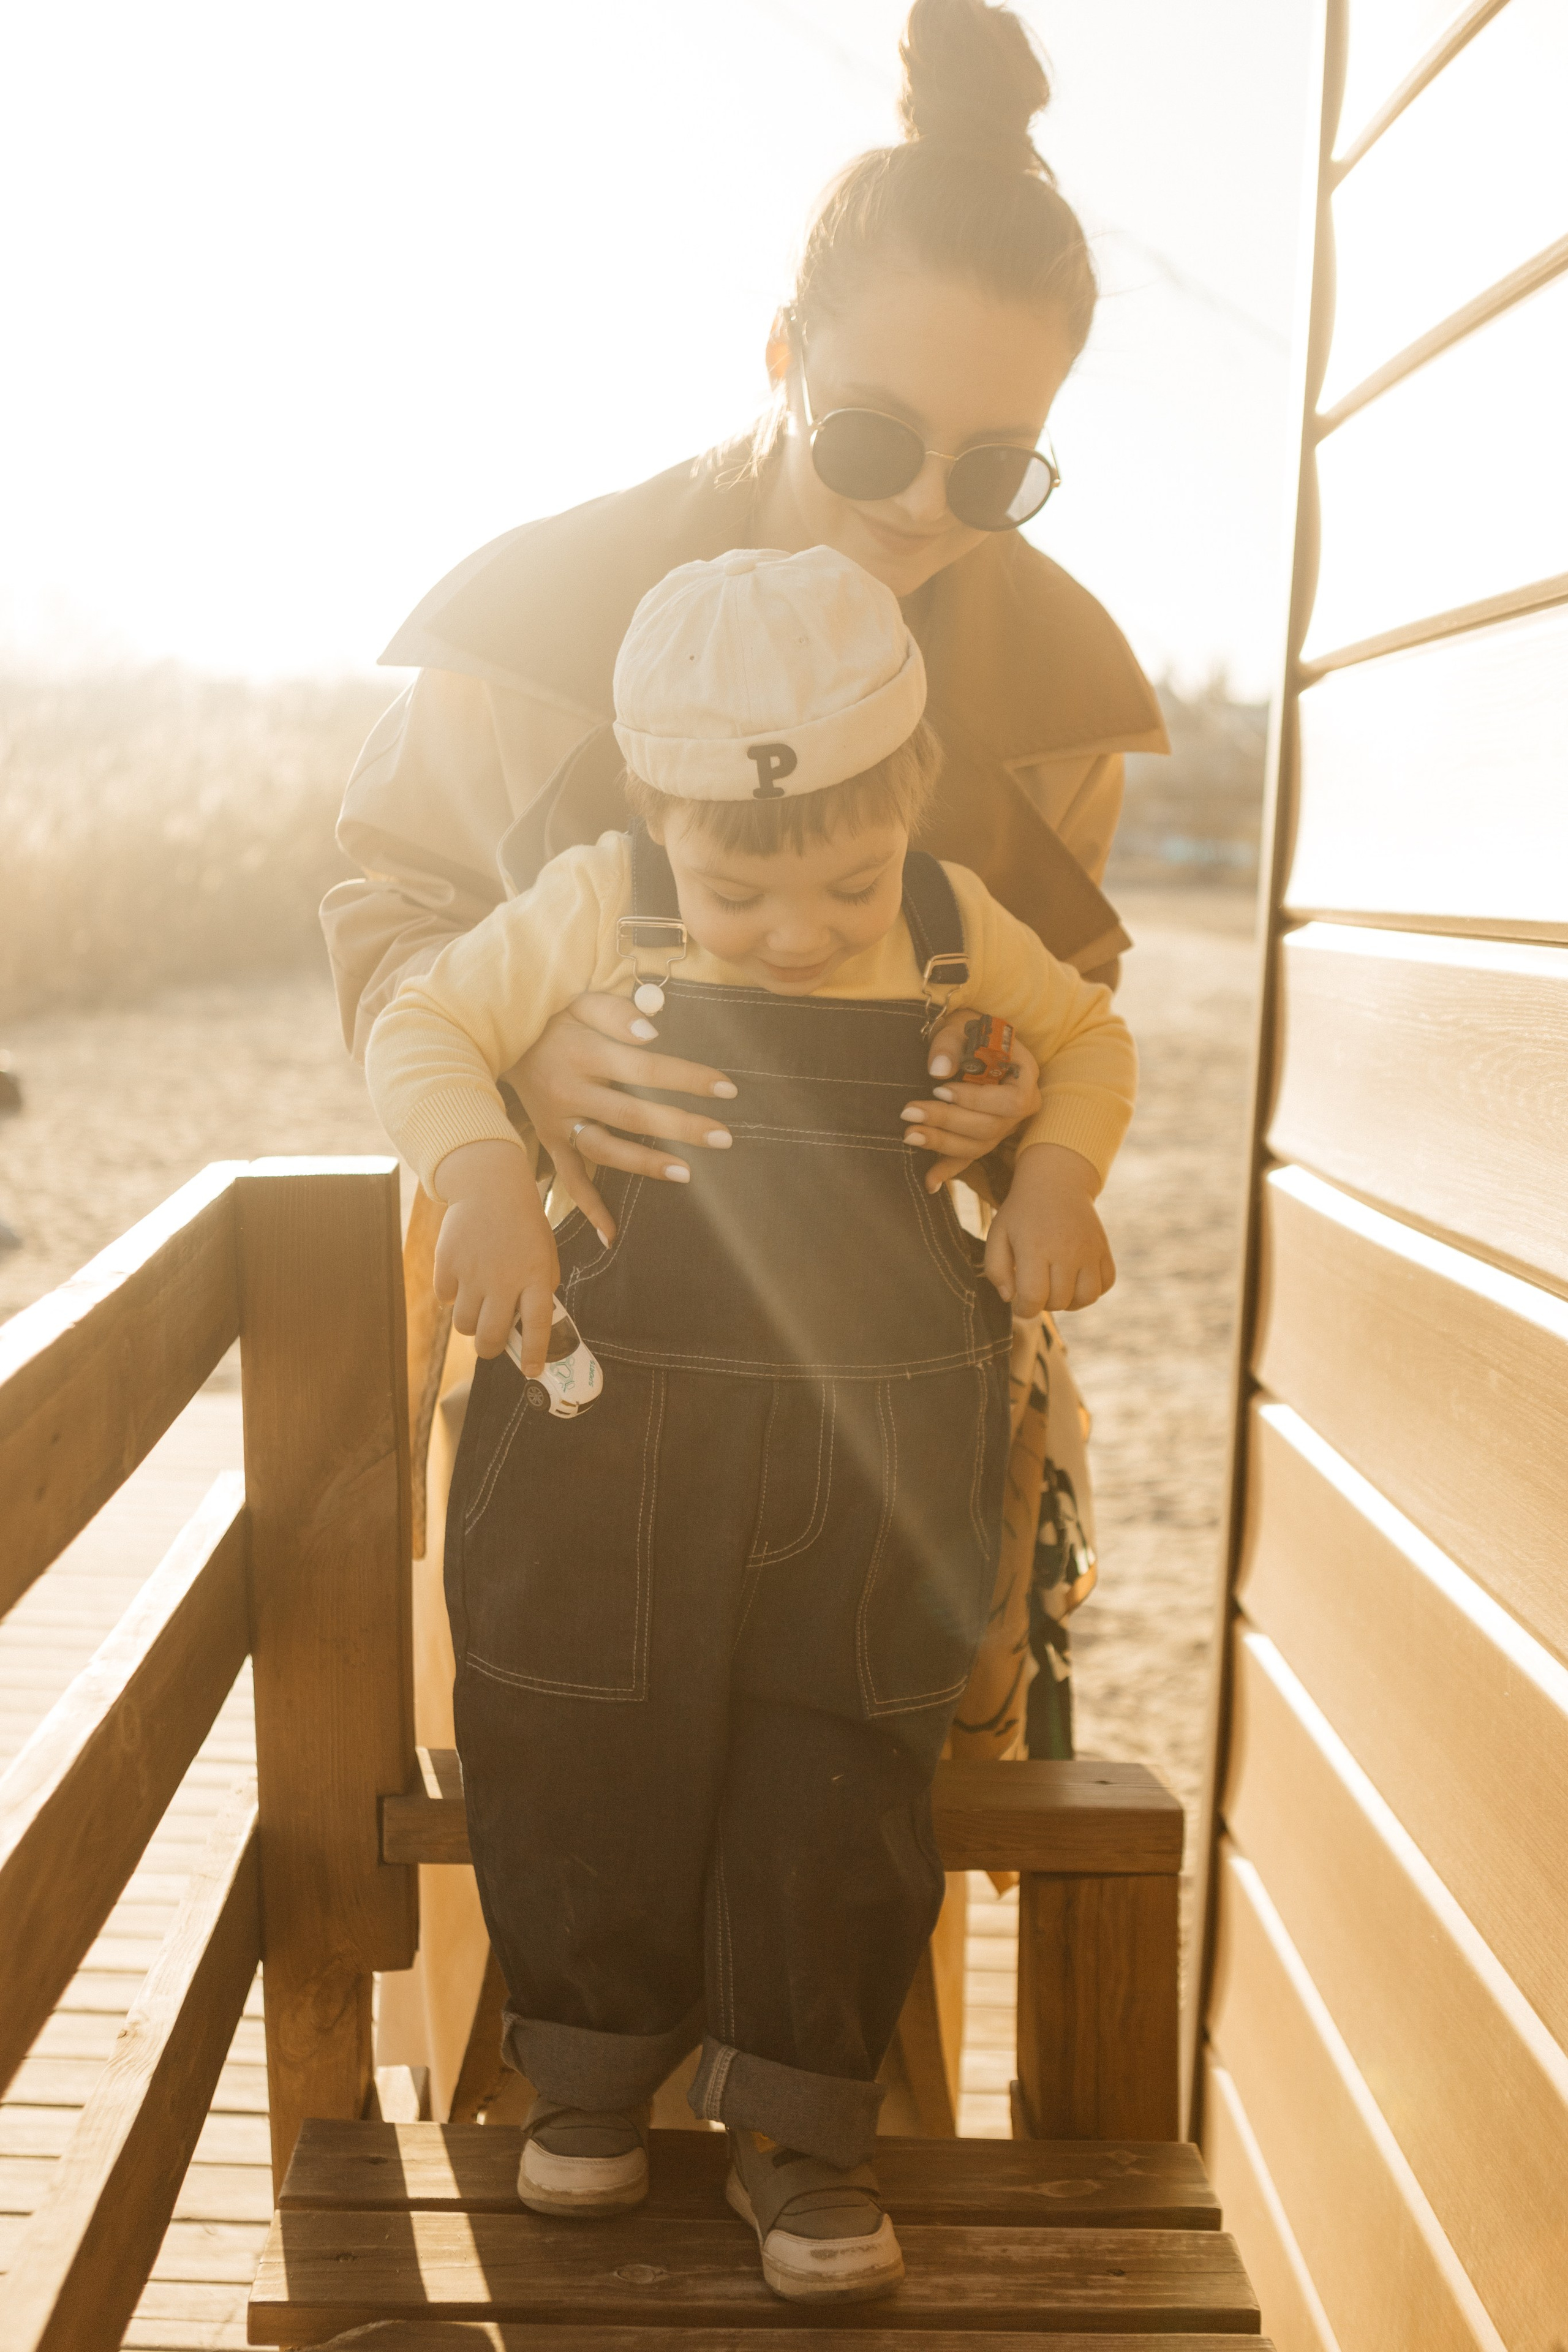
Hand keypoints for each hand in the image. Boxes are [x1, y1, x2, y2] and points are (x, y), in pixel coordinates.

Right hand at [433, 1141, 559, 1366]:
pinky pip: (445, 1299)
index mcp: (535, 1277)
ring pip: (465, 1326)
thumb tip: (529, 1327)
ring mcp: (473, 1274)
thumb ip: (541, 1288)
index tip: (533, 1372)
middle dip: (491, 1349)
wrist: (489, 1186)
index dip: (535, 1355)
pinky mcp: (447, 1264)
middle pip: (491, 1338)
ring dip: (471, 1323)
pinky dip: (452, 1295)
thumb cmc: (522, 1224)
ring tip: (478, 1303)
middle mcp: (504, 1280)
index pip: (537, 1327)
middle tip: (492, 1343)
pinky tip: (462, 1276)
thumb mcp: (544, 1253)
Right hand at [506, 993, 738, 1240]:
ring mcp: (558, 1122)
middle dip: (681, 1126)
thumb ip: (615, 1012)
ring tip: (686, 1173)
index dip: (687, 1078)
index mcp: (583, 1053)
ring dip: (644, 1163)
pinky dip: (589, 1208)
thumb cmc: (553, 1020)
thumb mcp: (578, 1001)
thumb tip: (653, 1033)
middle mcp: (570, 1091)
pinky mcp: (550, 1142)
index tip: (727, 1089)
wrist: (495, 1040)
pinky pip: (569, 1179)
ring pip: (604, 1149)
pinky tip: (612, 1235)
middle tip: (724, 1138)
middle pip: (632, 1113)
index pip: (645, 1068)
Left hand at [900, 1014, 1042, 1191]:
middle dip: (947, 1122)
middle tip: (909, 1111)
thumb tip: (938, 1071)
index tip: (940, 1090)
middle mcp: (1021, 1106)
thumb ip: (950, 1043)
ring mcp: (1003, 1125)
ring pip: (978, 1145)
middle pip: (991, 1127)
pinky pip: (968, 1158)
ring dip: (942, 1143)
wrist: (972, 1037)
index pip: (1012, 1101)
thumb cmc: (970, 1028)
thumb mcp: (961, 1024)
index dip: (977, 1101)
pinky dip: (947, 1170)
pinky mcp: (983, 1137)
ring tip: (908, 1134)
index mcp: (1025, 1075)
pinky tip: (928, 1183)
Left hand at [984, 1143, 1115, 1315]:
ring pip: (1087, 1298)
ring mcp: (1089, 1249)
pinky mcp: (1104, 1248)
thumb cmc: (1021, 1213)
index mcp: (1035, 1247)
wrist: (1055, 1181)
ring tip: (1056, 1287)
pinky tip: (1075, 1279)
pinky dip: (1092, 1290)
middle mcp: (1066, 1250)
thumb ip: (995, 1270)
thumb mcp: (997, 1235)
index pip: (1033, 1298)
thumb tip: (1010, 1298)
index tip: (1019, 1301)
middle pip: (1059, 1301)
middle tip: (1035, 1287)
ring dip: (1069, 1301)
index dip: (1023, 1309)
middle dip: (1043, 1303)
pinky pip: (1106, 1284)